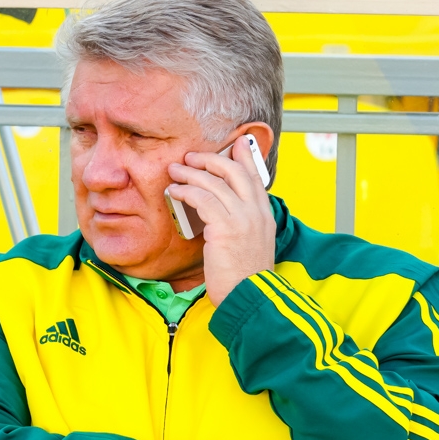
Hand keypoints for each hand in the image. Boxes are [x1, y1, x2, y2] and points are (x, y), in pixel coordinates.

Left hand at [166, 135, 276, 306]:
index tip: (237, 142)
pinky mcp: (225, 227)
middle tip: (191, 157)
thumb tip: (221, 216)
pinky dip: (186, 191)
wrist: (249, 297)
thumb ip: (242, 227)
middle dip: (210, 160)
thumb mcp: (250, 247)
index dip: (246, 157)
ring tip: (175, 171)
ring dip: (191, 173)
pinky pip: (202, 199)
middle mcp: (256, 213)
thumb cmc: (244, 279)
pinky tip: (174, 192)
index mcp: (264, 216)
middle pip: (234, 171)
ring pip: (215, 182)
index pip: (255, 177)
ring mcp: (242, 218)